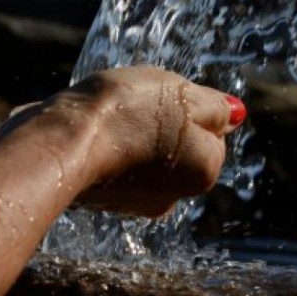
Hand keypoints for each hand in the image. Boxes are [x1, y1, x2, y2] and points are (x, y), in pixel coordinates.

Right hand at [1, 67, 244, 217]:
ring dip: (130, 129)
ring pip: (143, 150)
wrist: (60, 140)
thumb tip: (235, 114)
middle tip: (137, 100)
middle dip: (160, 119)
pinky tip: (91, 127)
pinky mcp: (100, 198)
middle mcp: (173, 196)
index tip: (165, 96)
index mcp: (203, 172)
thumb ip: (214, 105)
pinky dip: (105, 142)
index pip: (211, 131)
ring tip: (110, 112)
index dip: (189, 105)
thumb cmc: (126, 112)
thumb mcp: (182, 94)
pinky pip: (113, 160)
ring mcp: (134, 201)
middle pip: (178, 143)